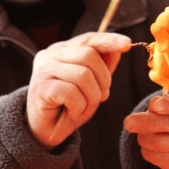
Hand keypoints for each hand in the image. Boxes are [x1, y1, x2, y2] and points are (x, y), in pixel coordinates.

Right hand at [26, 32, 130, 147]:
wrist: (45, 130)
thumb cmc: (69, 104)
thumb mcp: (91, 83)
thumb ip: (103, 65)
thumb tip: (119, 49)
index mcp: (63, 49)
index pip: (89, 39)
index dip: (108, 40)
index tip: (127, 43)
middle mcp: (50, 55)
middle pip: (89, 55)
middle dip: (104, 79)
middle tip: (102, 97)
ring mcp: (43, 70)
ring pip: (83, 75)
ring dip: (92, 97)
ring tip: (84, 108)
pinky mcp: (40, 88)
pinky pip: (72, 93)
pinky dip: (79, 106)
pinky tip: (72, 112)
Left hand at [124, 86, 168, 168]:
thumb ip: (165, 98)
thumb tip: (153, 108)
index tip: (156, 106)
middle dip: (148, 123)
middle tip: (128, 122)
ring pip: (162, 144)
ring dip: (144, 136)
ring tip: (141, 130)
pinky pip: (158, 158)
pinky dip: (147, 149)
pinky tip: (150, 142)